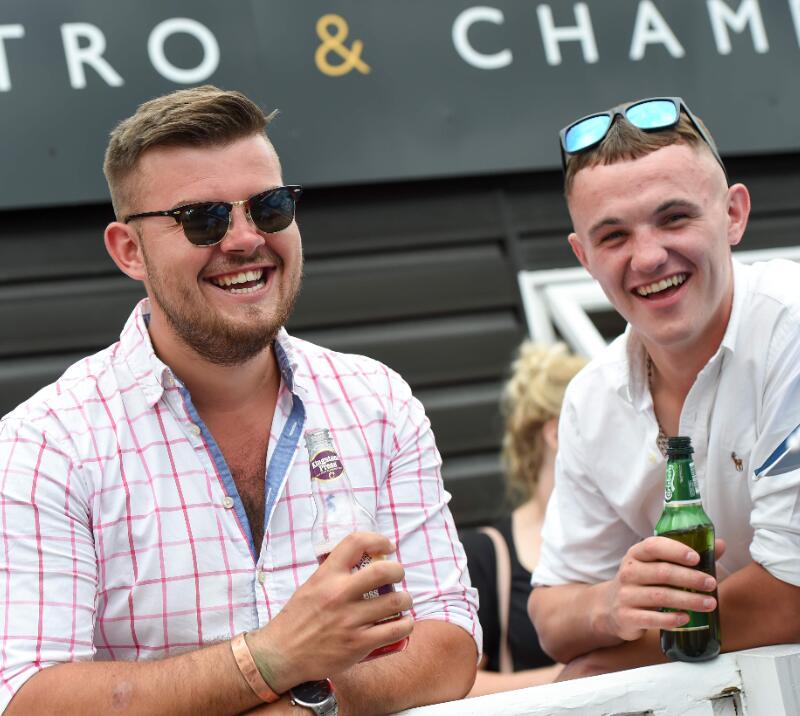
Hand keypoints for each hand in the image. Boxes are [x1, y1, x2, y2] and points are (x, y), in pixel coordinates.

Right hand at [247, 532, 413, 692]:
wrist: (282, 654)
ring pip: (395, 602)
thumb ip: (334, 573)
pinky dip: (405, 625)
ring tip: (402, 601)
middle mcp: (339, 594)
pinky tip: (402, 624)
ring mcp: (350, 620)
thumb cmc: (298, 618)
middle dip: (398, 570)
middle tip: (397, 575)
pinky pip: (395, 630)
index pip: (355, 542)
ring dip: (405, 600)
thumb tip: (362, 561)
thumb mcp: (311, 585)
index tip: (387, 546)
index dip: (377, 539)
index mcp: (327, 575)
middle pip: (383, 571)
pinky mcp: (358, 644)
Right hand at [598, 537, 724, 641]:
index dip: (675, 551)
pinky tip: (686, 619)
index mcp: (636, 554)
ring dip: (688, 600)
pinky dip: (671, 619)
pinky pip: (651, 619)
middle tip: (711, 584)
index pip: (653, 546)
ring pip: (660, 596)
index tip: (697, 558)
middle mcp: (628, 572)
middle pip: (661, 572)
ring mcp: (626, 595)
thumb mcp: (657, 565)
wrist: (612, 608)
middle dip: (690, 578)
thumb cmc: (644, 583)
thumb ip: (688, 557)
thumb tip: (721, 545)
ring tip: (709, 603)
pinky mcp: (627, 617)